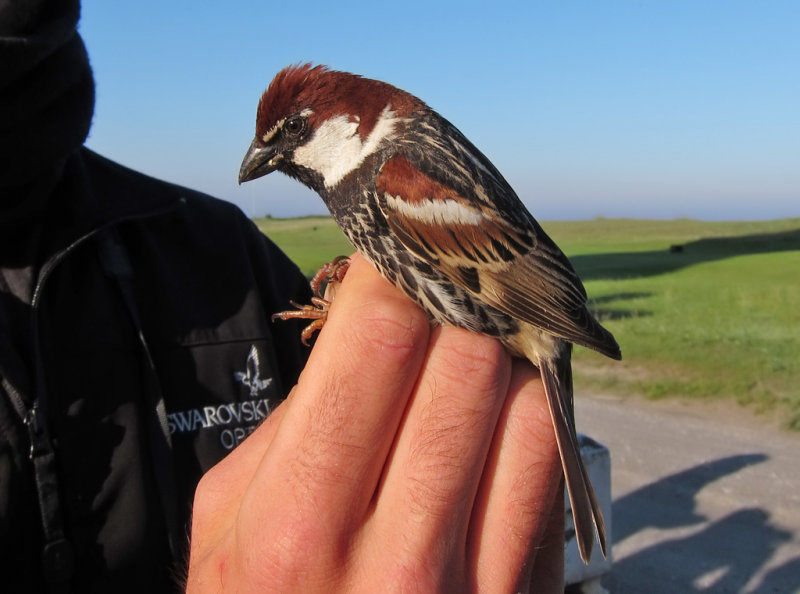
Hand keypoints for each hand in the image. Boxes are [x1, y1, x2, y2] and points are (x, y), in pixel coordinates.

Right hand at [186, 255, 563, 592]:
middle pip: (468, 360)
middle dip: (454, 314)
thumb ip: (293, 419)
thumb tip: (365, 325)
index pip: (379, 341)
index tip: (400, 259)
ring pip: (527, 405)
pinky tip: (495, 420)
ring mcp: (476, 585)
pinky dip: (529, 420)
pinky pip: (553, 469)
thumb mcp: (229, 519)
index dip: (397, 278)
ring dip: (499, 363)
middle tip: (440, 301)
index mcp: (298, 520)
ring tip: (470, 358)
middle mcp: (395, 554)